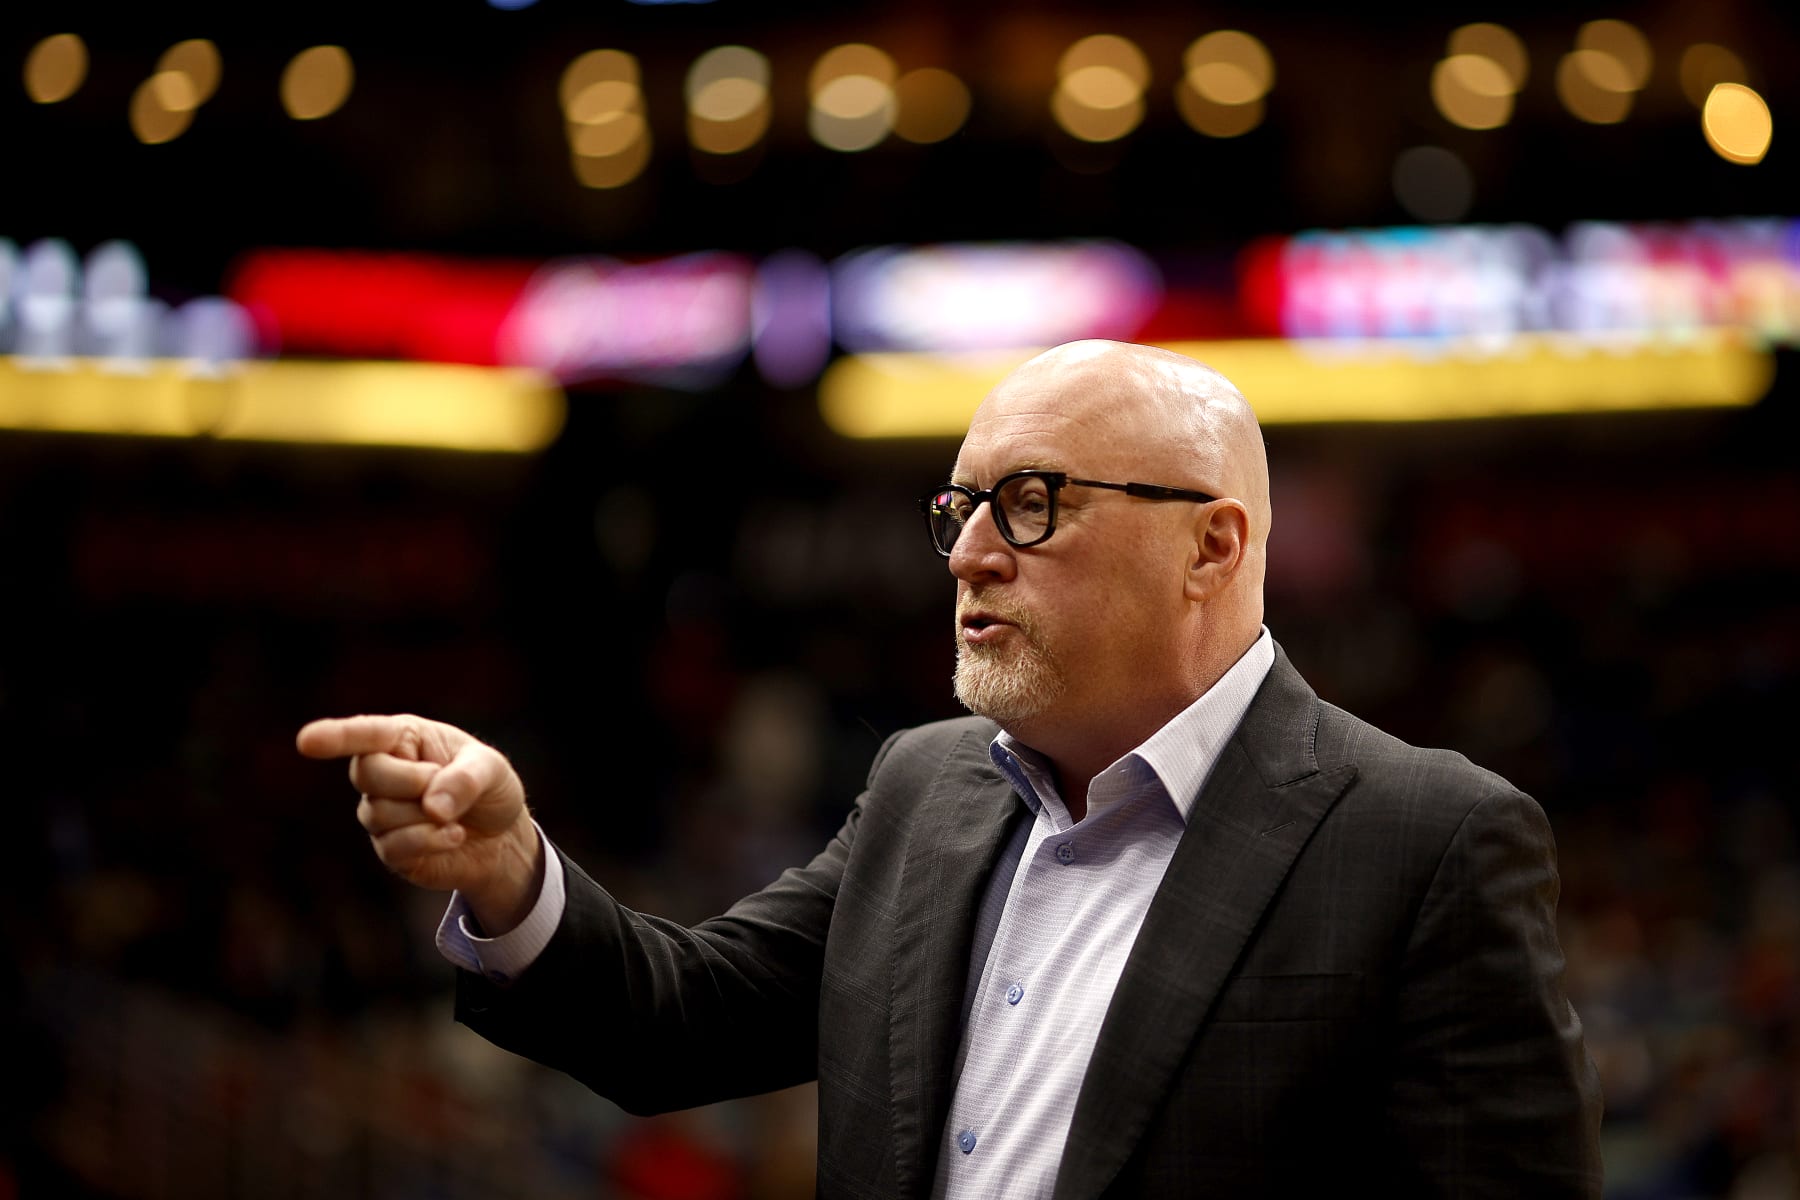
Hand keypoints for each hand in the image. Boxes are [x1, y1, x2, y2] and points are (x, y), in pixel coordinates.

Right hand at [296, 714, 542, 932]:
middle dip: (410, 781)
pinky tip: (454, 836)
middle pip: (367, 773)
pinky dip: (429, 841)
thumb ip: (465, 780)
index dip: (335, 736)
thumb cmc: (491, 789)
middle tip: (443, 782)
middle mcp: (384, 771)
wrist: (502, 838)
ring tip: (455, 815)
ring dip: (426, 816)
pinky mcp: (389, 848)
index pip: (365, 734)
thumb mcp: (492, 771)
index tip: (307, 741)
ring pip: (379, 813)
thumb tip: (432, 807)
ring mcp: (381, 812)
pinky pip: (393, 846)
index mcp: (405, 738)